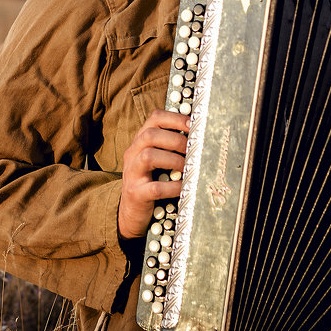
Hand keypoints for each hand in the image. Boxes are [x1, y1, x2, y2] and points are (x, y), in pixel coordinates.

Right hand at [118, 109, 189, 239]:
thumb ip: (169, 147)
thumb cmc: (150, 182)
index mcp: (139, 142)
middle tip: (192, 149)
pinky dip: (173, 186)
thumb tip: (199, 137)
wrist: (131, 212)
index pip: (154, 118)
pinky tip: (183, 187)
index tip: (193, 124)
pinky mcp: (136, 193)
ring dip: (173, 160)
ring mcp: (132, 174)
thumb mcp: (156, 161)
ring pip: (148, 156)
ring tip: (187, 167)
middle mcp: (132, 154)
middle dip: (176, 140)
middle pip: (150, 135)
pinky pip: (155, 187)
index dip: (175, 118)